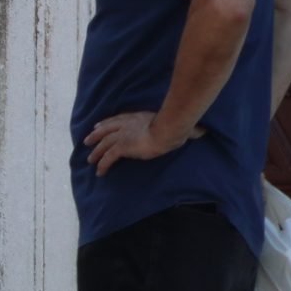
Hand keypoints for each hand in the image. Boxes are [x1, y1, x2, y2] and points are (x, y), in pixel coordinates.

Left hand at [83, 111, 202, 174]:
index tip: (99, 126)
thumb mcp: (179, 124)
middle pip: (105, 130)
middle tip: (87, 141)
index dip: (107, 123)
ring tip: (90, 160)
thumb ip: (188, 128)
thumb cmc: (175, 126)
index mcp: (137, 118)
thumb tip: (204, 131)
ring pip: (103, 145)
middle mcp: (126, 125)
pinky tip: (100, 172)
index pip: (118, 119)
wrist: (168, 129)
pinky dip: (102, 165)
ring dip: (96, 153)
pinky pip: (108, 158)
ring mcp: (122, 136)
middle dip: (95, 136)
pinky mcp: (122, 147)